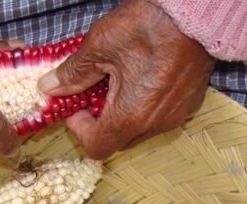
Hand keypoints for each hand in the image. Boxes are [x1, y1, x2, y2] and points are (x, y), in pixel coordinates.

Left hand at [38, 0, 214, 159]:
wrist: (197, 12)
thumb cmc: (150, 25)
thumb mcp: (100, 45)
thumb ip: (73, 73)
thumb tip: (49, 87)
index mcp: (130, 116)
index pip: (96, 147)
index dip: (80, 130)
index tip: (76, 107)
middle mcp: (155, 124)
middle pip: (117, 141)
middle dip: (100, 123)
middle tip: (94, 92)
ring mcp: (175, 116)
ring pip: (139, 131)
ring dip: (123, 115)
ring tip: (120, 81)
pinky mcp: (189, 105)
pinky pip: (159, 118)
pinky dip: (144, 107)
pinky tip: (143, 79)